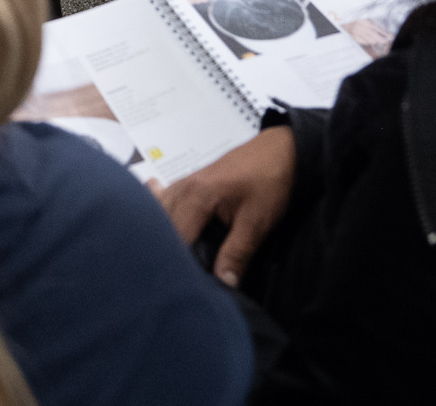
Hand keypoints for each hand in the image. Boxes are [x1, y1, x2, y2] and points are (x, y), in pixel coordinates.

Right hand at [152, 125, 293, 287]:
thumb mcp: (257, 222)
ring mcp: (182, 184)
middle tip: (176, 278)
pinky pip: (163, 203)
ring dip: (162, 236)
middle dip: (166, 252)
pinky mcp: (187, 185)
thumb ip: (237, 253)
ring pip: (157, 214)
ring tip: (170, 261)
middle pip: (159, 226)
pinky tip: (161, 232)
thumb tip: (223, 284)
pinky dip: (161, 218)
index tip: (183, 283)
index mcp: (197, 196)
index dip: (178, 262)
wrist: (278, 151)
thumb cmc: (269, 181)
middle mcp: (182, 188)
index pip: (174, 237)